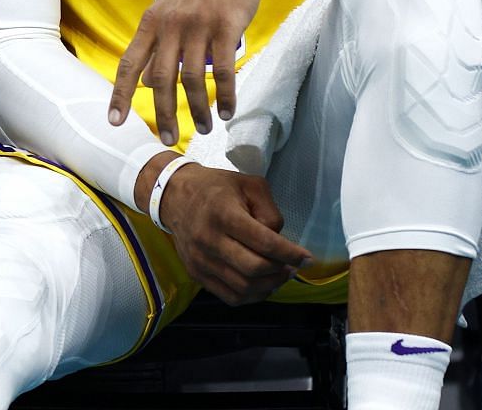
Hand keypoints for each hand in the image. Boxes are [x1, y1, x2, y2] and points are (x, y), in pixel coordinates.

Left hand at [110, 0, 265, 145]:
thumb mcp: (168, 9)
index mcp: (152, 23)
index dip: (120, 94)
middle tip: (169, 139)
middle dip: (163, 114)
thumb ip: (156, 44)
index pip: (129, 64)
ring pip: (193, 79)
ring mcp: (198, 26)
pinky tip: (227, 111)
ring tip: (205, 126)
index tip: (114, 122)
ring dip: (198, 108)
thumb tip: (144, 81)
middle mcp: (170, 25)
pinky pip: (225, 70)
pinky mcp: (226, 26)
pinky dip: (226, 95)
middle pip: (161, 79)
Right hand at [160, 165, 311, 304]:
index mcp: (224, 214)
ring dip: (269, 286)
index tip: (308, 258)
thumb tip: (278, 241)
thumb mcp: (250, 185)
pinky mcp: (196, 273)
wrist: (173, 195)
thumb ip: (270, 212)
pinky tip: (261, 285)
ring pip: (244, 287)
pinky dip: (252, 296)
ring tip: (279, 275)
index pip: (264, 243)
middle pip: (255, 269)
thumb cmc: (216, 188)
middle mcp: (209, 240)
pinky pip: (230, 296)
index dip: (291, 254)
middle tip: (292, 267)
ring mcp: (200, 260)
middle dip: (281, 272)